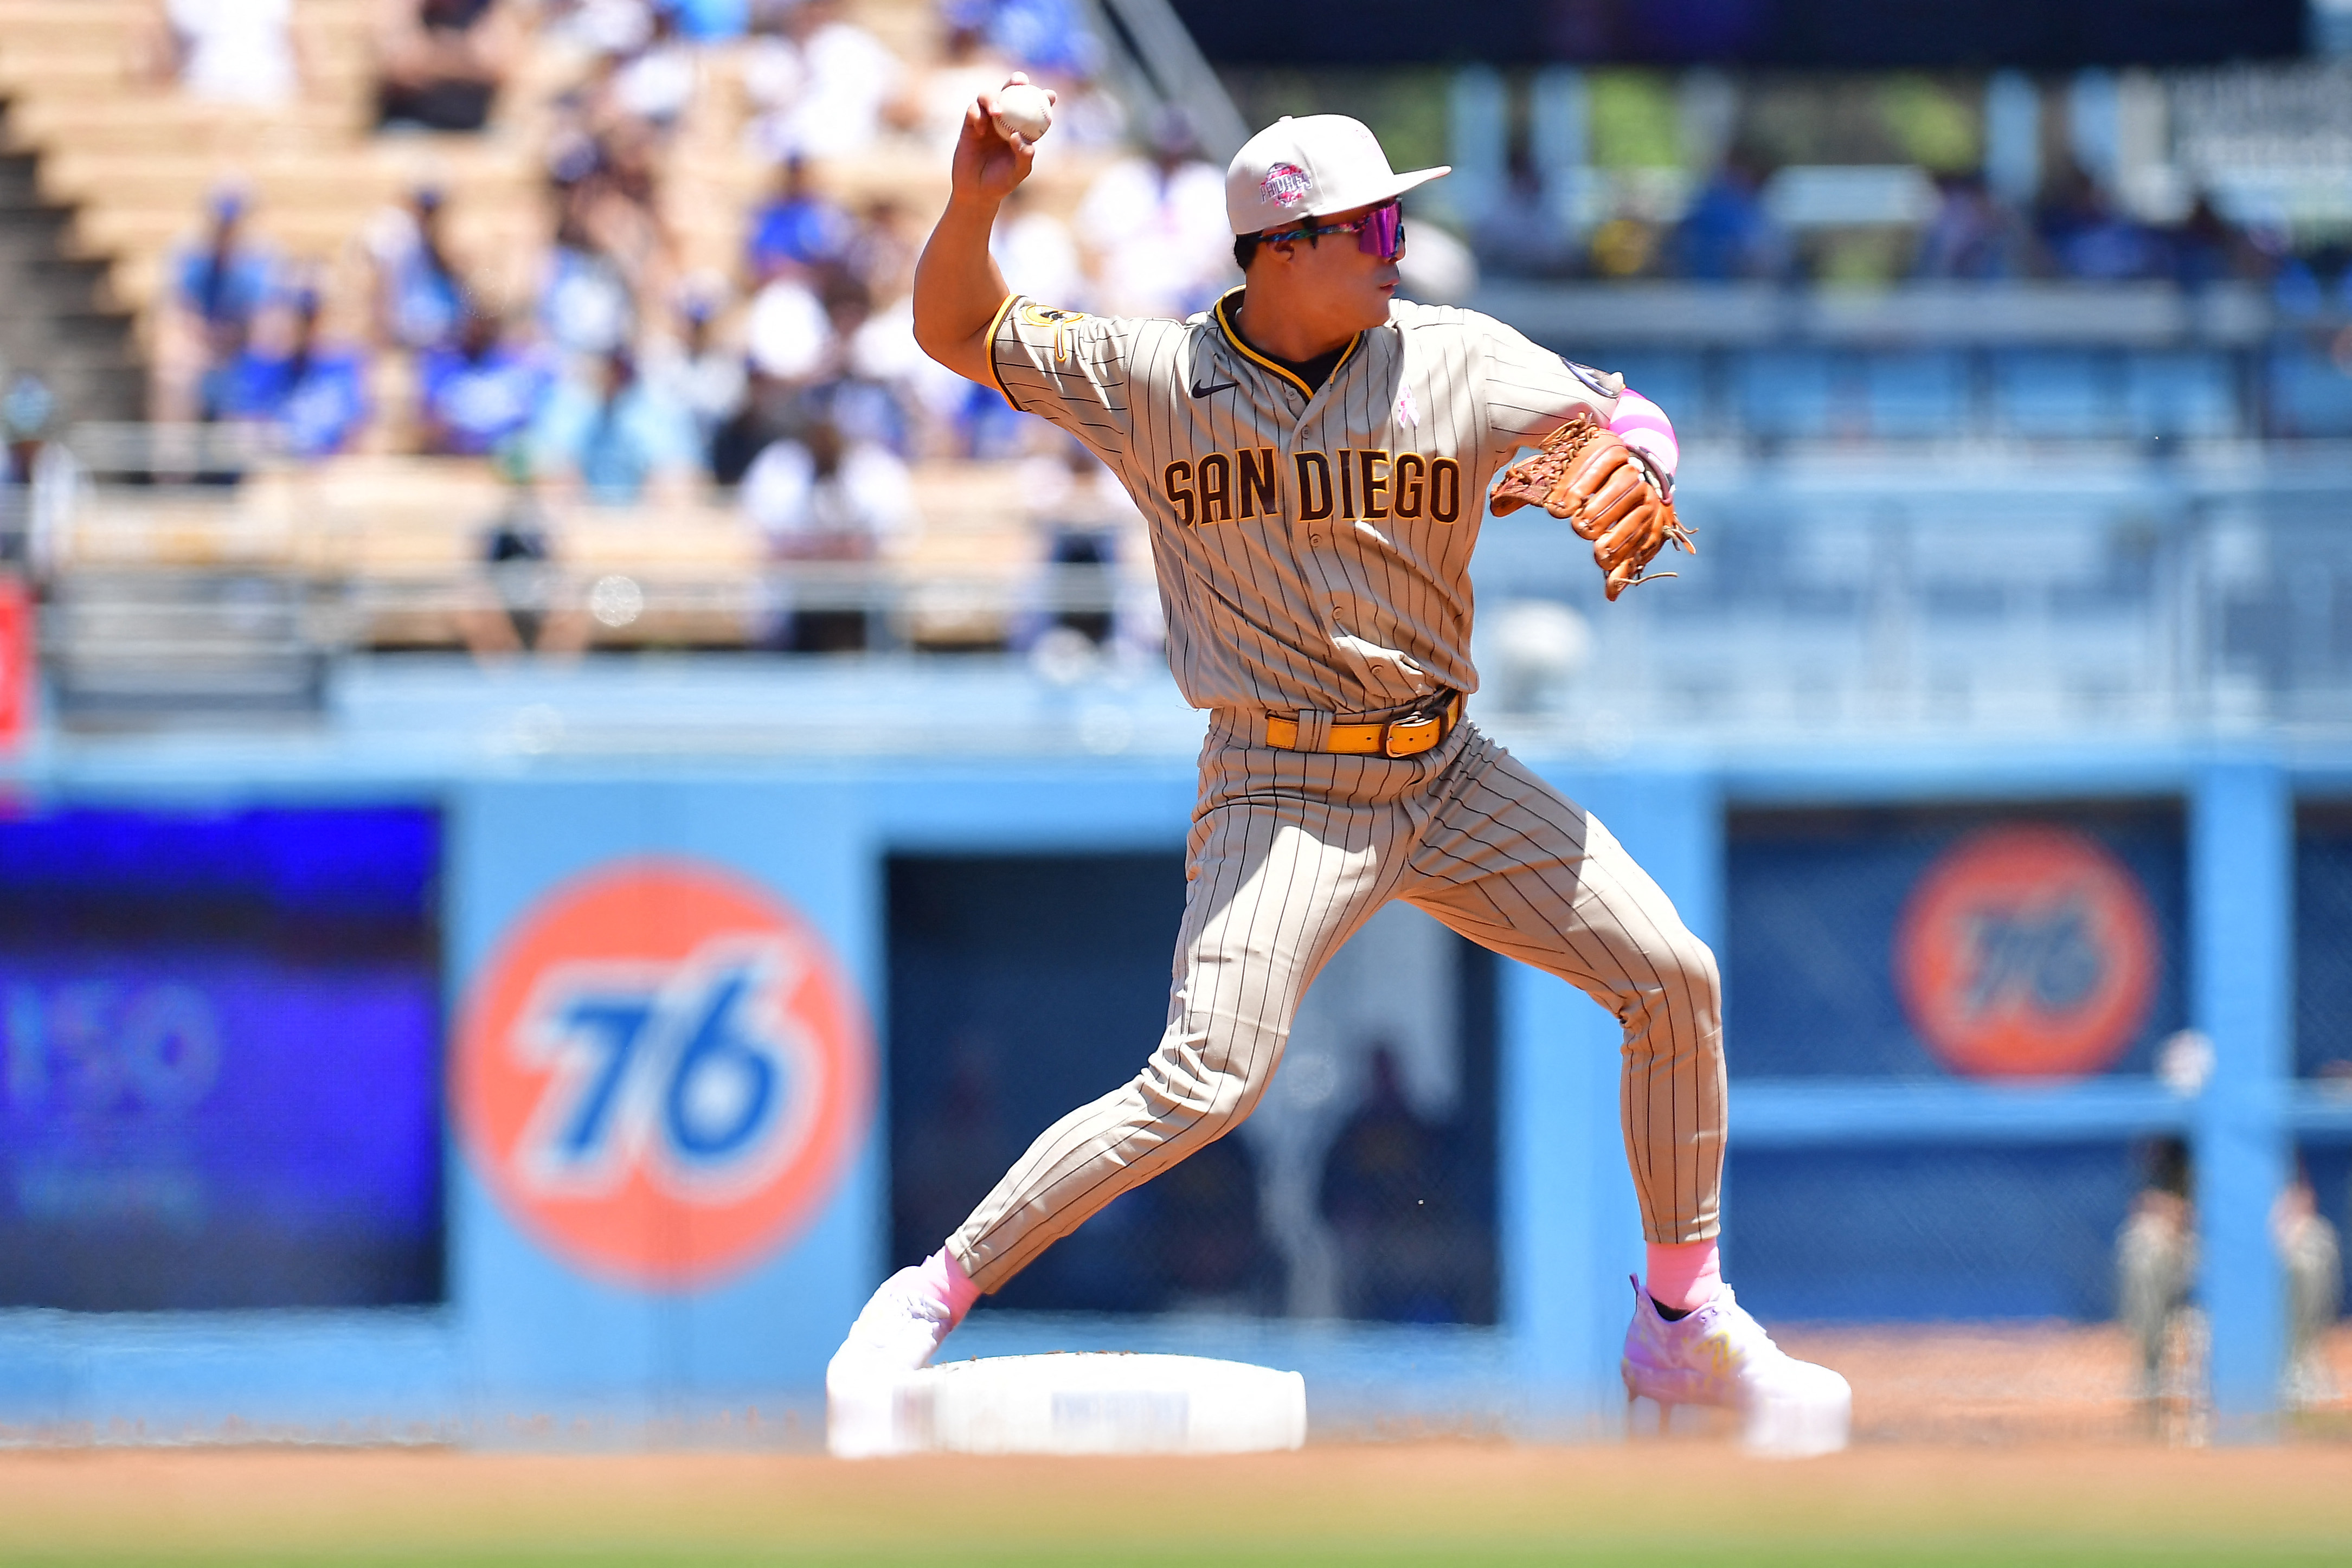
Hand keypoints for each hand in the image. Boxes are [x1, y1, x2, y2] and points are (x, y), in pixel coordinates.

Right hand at [951, 72, 1055, 206]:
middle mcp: (1004, 120)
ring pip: (988, 97)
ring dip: (993, 99)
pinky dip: (977, 113)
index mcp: (1021, 128)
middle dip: (1016, 81)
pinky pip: (973, 110)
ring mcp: (986, 120)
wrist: (976, 191)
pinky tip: (980, 127)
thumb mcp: (1018, 172)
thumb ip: (1024, 156)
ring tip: (997, 112)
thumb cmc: (1001, 182)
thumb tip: (1019, 136)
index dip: (1043, 97)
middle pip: (1010, 92)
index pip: (1034, 108)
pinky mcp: (970, 124)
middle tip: (1019, 82)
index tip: (1051, 95)